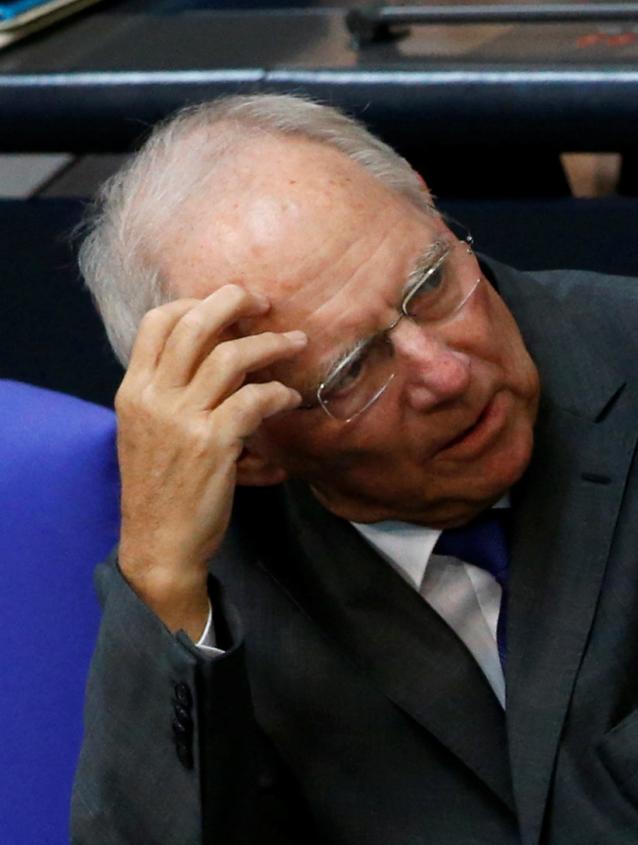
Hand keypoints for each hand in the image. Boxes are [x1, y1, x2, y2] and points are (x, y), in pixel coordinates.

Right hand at [114, 284, 304, 633]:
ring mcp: (182, 419)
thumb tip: (214, 358)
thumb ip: (171, 393)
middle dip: (235, 301)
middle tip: (267, 301)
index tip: (230, 303)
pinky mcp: (214, 443)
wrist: (158, 543)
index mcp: (133, 390)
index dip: (197, 302)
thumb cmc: (162, 488)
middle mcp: (153, 397)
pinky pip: (255, 399)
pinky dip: (279, 392)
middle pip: (195, 324)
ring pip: (231, 356)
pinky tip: (290, 397)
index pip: (158, 322)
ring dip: (271, 343)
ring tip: (296, 343)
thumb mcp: (150, 431)